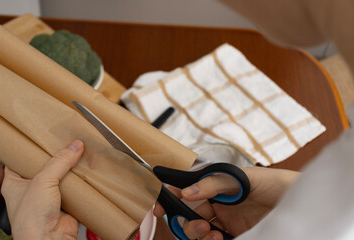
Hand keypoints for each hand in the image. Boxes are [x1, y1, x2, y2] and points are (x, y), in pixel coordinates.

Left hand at [1, 140, 83, 239]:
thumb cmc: (31, 218)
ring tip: (78, 151)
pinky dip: (80, 179)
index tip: (45, 135)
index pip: (22, 158)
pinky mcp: (65, 200)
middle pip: (46, 165)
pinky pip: (74, 185)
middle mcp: (32, 187)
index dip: (33, 147)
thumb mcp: (42, 181)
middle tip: (66, 140)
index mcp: (16, 182)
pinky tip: (85, 168)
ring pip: (61, 174)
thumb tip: (75, 146)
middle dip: (57, 155)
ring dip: (70, 167)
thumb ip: (59, 161)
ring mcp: (49, 194)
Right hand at [154, 167, 298, 239]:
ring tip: (212, 234)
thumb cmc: (273, 183)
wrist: (299, 203)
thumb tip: (186, 191)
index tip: (158, 207)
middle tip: (199, 226)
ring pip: (198, 232)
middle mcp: (217, 206)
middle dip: (186, 222)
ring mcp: (225, 223)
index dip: (170, 198)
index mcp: (215, 187)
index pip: (186, 192)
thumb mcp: (243, 178)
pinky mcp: (236, 236)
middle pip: (188, 216)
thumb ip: (214, 183)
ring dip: (198, 235)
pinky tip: (220, 239)